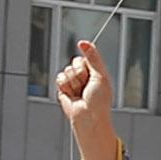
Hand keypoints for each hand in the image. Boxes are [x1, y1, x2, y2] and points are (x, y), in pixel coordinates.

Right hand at [50, 38, 125, 159]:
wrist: (89, 117)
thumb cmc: (99, 100)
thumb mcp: (100, 75)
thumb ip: (92, 57)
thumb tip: (83, 42)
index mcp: (95, 70)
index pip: (84, 58)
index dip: (85, 66)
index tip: (91, 77)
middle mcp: (84, 75)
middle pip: (74, 62)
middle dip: (79, 75)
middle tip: (86, 87)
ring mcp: (74, 82)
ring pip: (66, 71)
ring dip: (73, 83)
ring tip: (80, 93)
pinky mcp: (64, 89)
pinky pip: (59, 78)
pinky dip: (65, 86)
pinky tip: (72, 95)